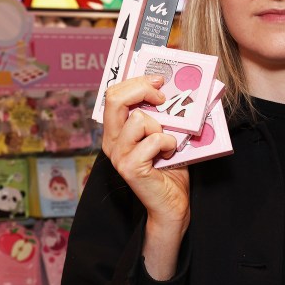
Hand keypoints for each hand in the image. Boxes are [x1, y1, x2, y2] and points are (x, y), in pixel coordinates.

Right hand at [102, 75, 189, 278]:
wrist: (172, 204)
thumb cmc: (170, 167)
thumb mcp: (163, 133)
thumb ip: (159, 114)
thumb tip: (171, 87)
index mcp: (115, 131)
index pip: (113, 94)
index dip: (136, 81)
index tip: (159, 80)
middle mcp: (111, 142)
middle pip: (115, 99)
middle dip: (143, 89)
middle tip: (163, 97)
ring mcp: (118, 155)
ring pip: (139, 118)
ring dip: (161, 127)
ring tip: (167, 142)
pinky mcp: (130, 167)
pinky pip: (153, 139)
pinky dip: (168, 143)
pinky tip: (169, 154)